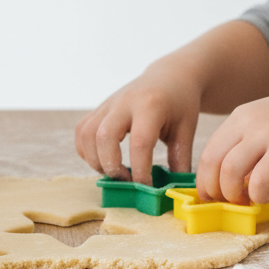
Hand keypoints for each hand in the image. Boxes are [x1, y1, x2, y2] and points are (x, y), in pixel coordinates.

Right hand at [75, 63, 200, 184]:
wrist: (169, 77)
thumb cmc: (180, 105)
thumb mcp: (186, 131)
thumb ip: (180, 161)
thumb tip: (173, 192)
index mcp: (151, 106)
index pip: (140, 143)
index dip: (140, 171)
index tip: (146, 187)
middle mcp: (125, 102)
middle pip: (104, 136)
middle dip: (111, 166)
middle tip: (125, 181)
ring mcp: (108, 104)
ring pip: (86, 135)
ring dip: (95, 160)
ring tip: (114, 172)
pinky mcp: (98, 109)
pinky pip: (81, 132)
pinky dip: (86, 151)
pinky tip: (103, 160)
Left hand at [196, 83, 268, 204]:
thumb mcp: (267, 124)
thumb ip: (247, 146)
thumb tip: (232, 179)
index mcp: (240, 117)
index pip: (207, 152)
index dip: (204, 178)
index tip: (210, 194)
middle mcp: (248, 123)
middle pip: (212, 162)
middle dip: (212, 189)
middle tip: (223, 203)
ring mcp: (267, 134)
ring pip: (229, 171)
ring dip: (231, 194)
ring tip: (244, 201)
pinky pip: (259, 179)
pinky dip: (257, 195)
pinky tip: (266, 198)